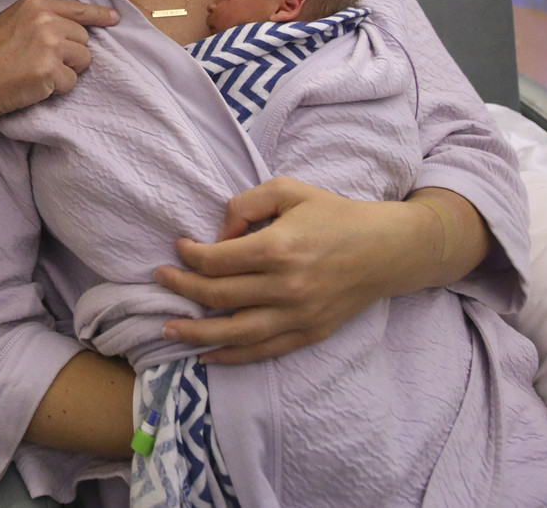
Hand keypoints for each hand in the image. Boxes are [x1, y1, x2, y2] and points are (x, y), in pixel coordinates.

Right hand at [0, 0, 118, 127]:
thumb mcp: (9, 23)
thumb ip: (39, 20)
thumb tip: (71, 28)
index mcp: (34, 4)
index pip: (77, 8)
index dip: (99, 15)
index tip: (115, 18)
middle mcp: (45, 20)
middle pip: (83, 38)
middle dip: (71, 54)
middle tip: (41, 63)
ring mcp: (49, 44)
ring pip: (84, 60)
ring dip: (67, 71)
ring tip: (37, 73)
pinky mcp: (51, 70)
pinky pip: (72, 82)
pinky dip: (58, 89)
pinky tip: (34, 85)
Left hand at [152, 177, 436, 364]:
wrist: (386, 250)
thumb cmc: (335, 215)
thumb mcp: (289, 190)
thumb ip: (247, 203)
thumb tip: (220, 232)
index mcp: (278, 247)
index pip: (216, 260)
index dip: (189, 255)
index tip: (179, 247)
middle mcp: (285, 286)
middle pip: (217, 295)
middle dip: (182, 288)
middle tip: (160, 280)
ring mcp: (297, 315)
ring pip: (234, 332)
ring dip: (195, 333)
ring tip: (167, 329)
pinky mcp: (309, 333)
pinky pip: (262, 351)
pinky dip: (231, 356)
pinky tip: (207, 354)